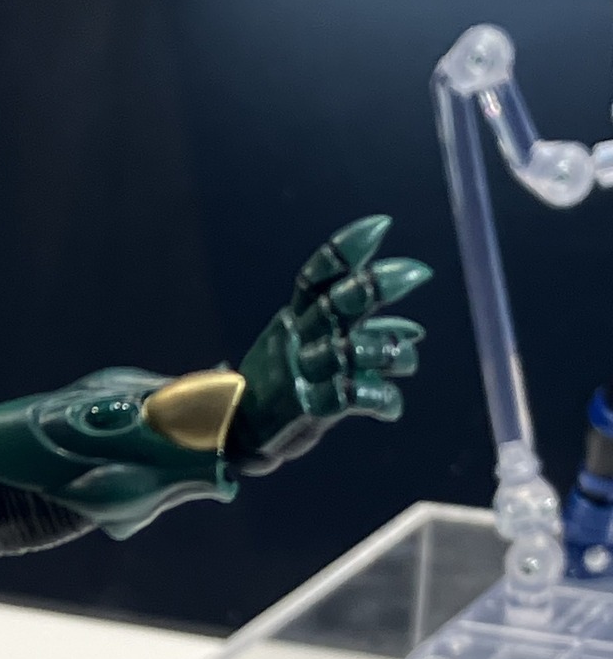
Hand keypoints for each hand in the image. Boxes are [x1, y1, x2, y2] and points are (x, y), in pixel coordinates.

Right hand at [229, 215, 429, 474]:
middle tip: (417, 274)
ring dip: (389, 349)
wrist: (240, 432)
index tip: (382, 226)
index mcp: (296, 319)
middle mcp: (300, 340)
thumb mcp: (315, 352)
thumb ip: (362, 338)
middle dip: (376, 285)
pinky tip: (391, 406)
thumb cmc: (286, 385)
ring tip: (407, 359)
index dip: (345, 250)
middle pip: (336, 303)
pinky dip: (382, 399)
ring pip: (351, 350)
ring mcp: (302, 373)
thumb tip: (417, 331)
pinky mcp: (308, 409)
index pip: (315, 278)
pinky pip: (352, 397)